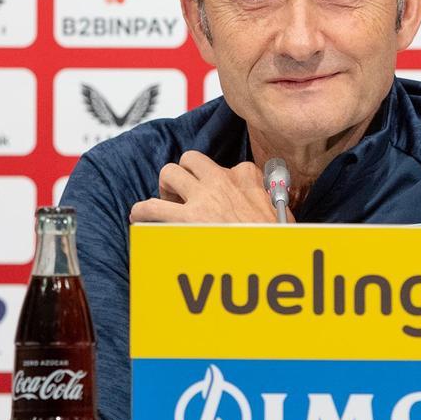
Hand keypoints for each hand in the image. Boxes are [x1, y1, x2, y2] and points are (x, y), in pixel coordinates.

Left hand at [129, 150, 294, 223]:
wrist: (265, 260)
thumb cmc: (273, 238)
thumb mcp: (279, 210)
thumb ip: (268, 197)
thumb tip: (271, 198)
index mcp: (246, 177)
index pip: (225, 166)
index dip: (217, 181)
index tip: (218, 196)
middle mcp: (221, 181)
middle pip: (191, 159)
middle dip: (184, 173)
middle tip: (184, 193)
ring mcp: (200, 198)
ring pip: (168, 172)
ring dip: (165, 187)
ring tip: (166, 203)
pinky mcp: (182, 219)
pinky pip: (150, 206)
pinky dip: (141, 211)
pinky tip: (140, 217)